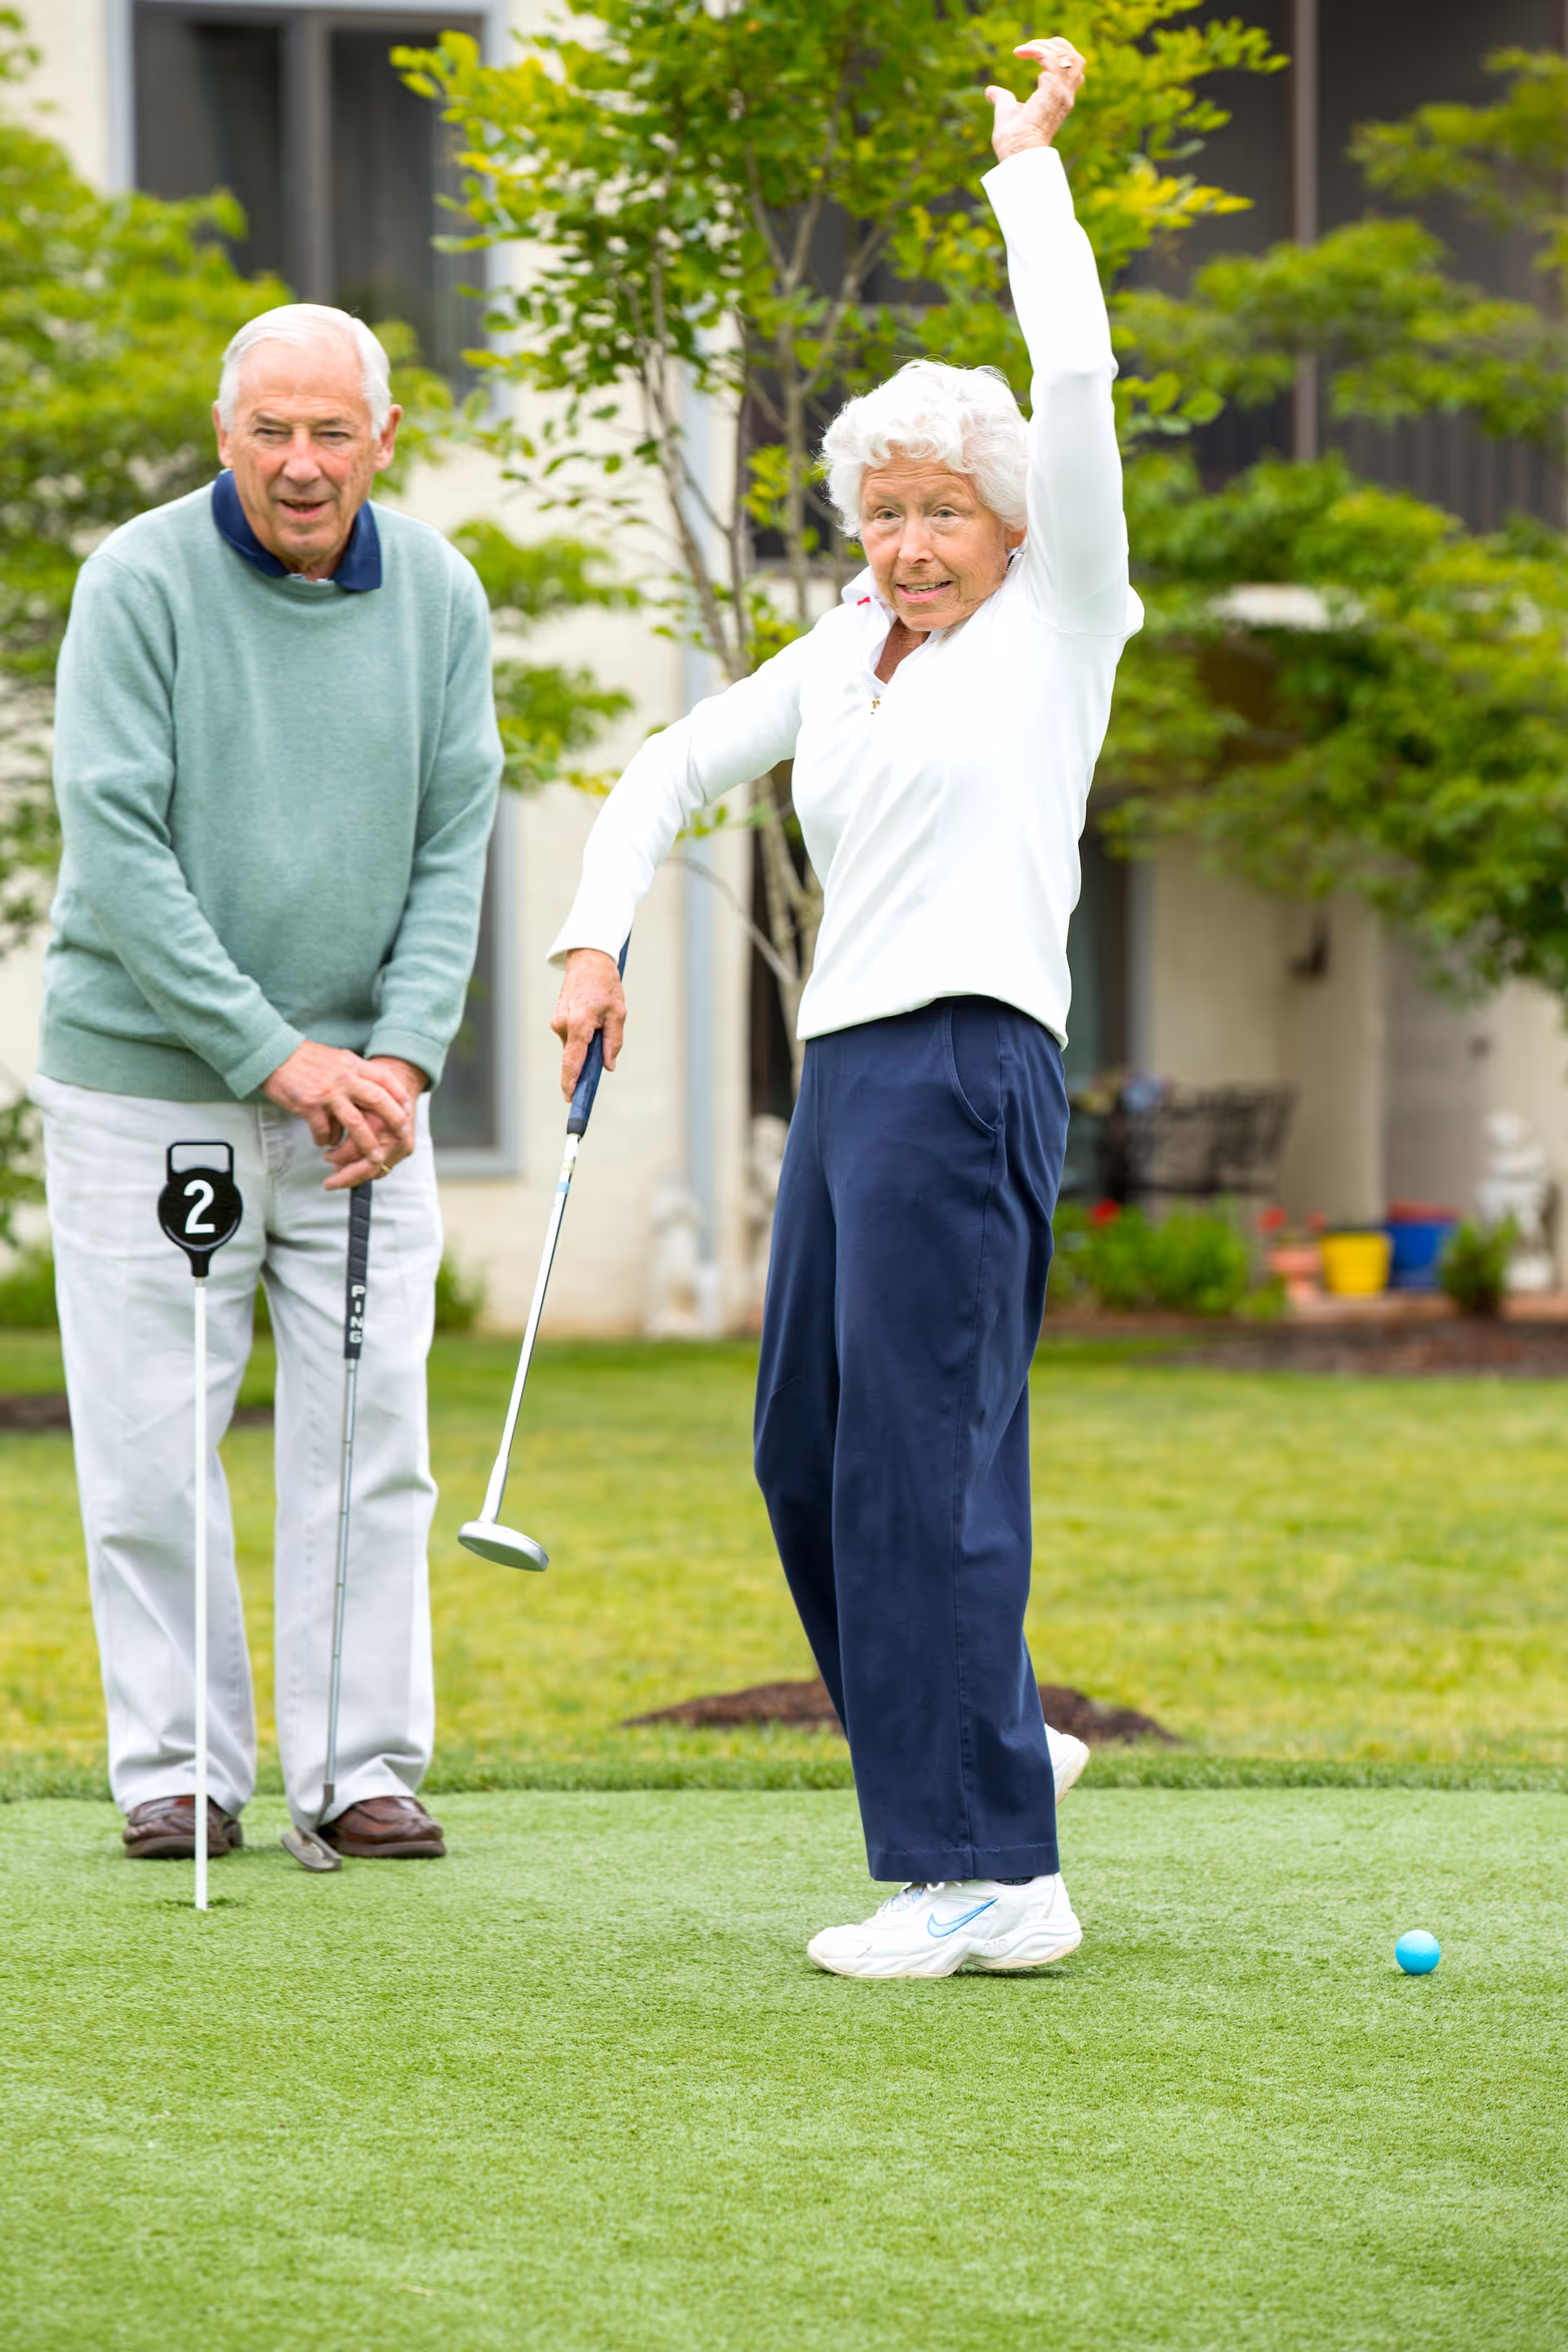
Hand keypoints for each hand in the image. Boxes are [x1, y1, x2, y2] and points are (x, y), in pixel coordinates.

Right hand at [262, 1040, 415, 1191]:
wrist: (271, 1054)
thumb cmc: (303, 1059)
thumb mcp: (335, 1058)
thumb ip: (353, 1072)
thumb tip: (371, 1092)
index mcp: (351, 1064)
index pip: (384, 1078)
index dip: (399, 1093)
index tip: (407, 1108)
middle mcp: (343, 1077)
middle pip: (377, 1100)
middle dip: (394, 1120)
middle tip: (402, 1134)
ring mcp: (327, 1092)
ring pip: (356, 1123)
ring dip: (367, 1143)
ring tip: (374, 1157)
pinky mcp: (309, 1106)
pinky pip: (325, 1131)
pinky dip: (327, 1141)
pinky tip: (325, 1144)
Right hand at [551, 947, 625, 1101]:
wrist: (588, 961)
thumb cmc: (606, 985)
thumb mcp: (618, 1013)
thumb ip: (613, 1042)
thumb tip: (608, 1065)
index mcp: (579, 1024)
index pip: (572, 1061)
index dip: (570, 1082)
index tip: (570, 1099)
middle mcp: (563, 1025)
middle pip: (573, 1057)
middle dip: (585, 1064)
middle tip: (601, 1060)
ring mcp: (557, 1022)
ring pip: (573, 1047)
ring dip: (586, 1047)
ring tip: (601, 1024)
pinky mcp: (557, 1019)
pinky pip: (570, 1038)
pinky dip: (581, 1038)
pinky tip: (592, 1022)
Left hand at [987, 35, 1084, 161]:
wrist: (1016, 155)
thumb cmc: (1013, 142)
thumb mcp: (1007, 112)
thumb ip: (1003, 99)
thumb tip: (990, 91)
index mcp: (1059, 100)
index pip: (1071, 70)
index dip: (1054, 55)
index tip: (1028, 55)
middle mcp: (1064, 96)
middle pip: (1076, 59)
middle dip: (1056, 46)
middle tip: (1031, 48)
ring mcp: (1061, 94)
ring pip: (1068, 56)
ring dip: (1046, 45)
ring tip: (1026, 49)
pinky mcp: (1052, 91)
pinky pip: (1051, 59)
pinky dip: (1037, 50)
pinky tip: (1021, 53)